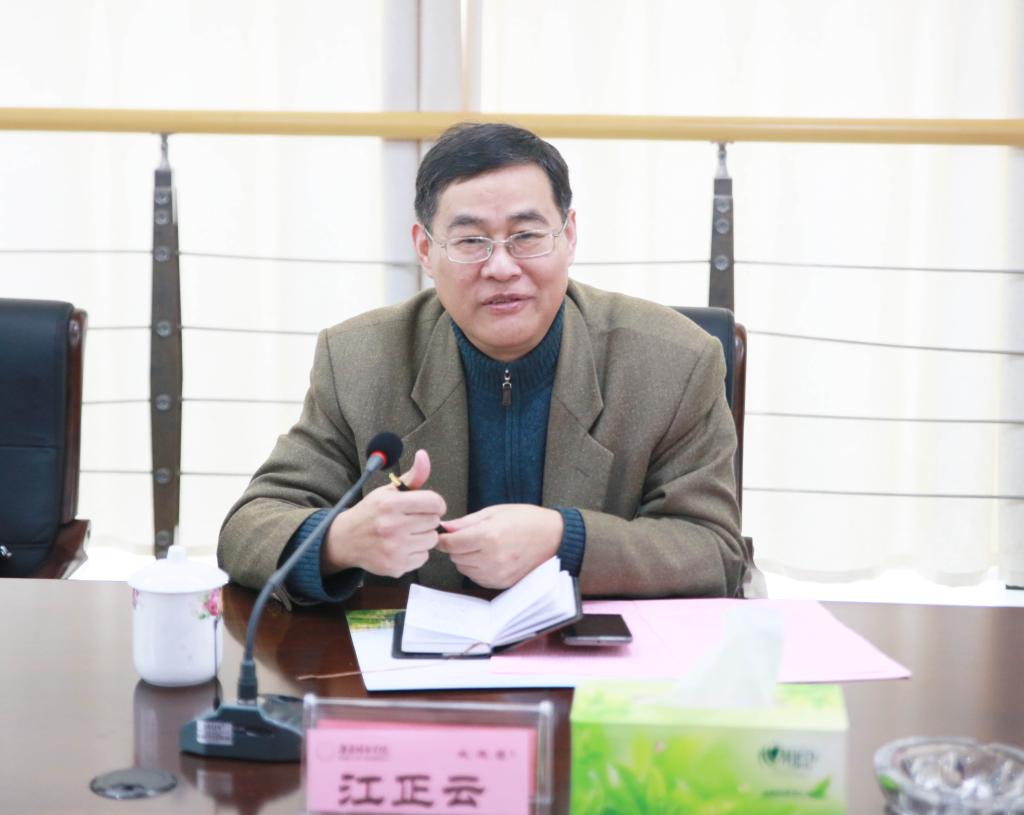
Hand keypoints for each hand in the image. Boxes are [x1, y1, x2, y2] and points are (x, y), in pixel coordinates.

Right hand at [321, 449, 445, 577]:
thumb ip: (412, 476)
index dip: (435, 503)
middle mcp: (392, 527)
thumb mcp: (388, 491)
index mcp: (390, 504)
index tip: (428, 506)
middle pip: (434, 522)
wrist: (345, 540)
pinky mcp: (395, 566)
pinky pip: (423, 558)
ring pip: (431, 540)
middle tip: (411, 520)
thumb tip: (424, 455)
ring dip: (423, 536)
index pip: (434, 502)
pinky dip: (416, 553)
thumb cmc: (371, 512)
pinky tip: (402, 547)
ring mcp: (393, 549)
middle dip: (426, 519)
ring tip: (406, 533)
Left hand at [437, 504, 562, 588]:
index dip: (443, 539)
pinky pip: (477, 579)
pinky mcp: (502, 583)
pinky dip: (476, 569)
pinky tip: (488, 557)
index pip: (450, 543)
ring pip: (464, 569)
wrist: (554, 537)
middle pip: (455, 557)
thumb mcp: (495, 512)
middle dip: (456, 547)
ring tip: (481, 546)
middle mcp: (491, 558)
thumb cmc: (527, 520)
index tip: (442, 535)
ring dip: (466, 559)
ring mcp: (497, 574)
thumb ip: (467, 522)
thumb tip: (446, 527)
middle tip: (469, 536)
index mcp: (488, 536)